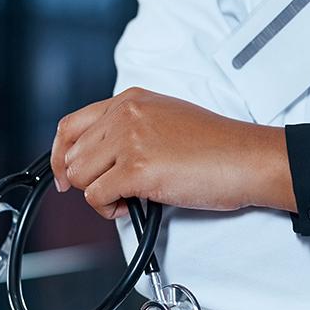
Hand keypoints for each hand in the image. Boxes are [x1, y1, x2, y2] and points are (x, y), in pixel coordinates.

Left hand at [50, 88, 293, 218]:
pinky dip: (110, 210)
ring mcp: (129, 140)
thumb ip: (133, 129)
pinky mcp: (136, 169)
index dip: (62, 155)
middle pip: (73, 156)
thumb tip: (107, 158)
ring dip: (99, 197)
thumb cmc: (219, 146)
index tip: (64, 174)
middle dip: (87, 181)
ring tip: (128, 200)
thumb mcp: (167, 120)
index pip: (72, 125)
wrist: (247, 159)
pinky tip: (133, 207)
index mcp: (131, 100)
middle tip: (112, 194)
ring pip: (81, 178)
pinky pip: (97, 197)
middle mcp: (125, 115)